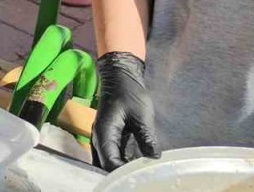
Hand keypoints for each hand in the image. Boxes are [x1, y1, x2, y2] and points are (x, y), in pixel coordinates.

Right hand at [94, 52, 161, 170]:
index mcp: (104, 133)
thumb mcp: (141, 114)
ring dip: (120, 168)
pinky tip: (136, 164)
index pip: (109, 161)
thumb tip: (154, 157)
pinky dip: (121, 161)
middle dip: (119, 173)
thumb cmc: (129, 92)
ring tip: (139, 173)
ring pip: (106, 160)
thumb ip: (146, 137)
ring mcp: (103, 137)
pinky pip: (112, 154)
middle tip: (139, 176)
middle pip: (105, 164)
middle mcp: (99, 138)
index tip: (138, 176)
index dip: (122, 172)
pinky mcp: (109, 136)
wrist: (120, 76)